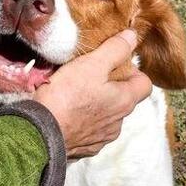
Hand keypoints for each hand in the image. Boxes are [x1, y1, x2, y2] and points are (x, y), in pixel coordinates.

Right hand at [33, 29, 152, 157]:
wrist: (40, 133)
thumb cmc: (67, 97)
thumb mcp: (92, 64)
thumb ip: (114, 49)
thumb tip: (132, 37)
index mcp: (124, 101)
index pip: (145, 84)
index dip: (134, 71)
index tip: (115, 65)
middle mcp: (118, 123)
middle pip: (124, 100)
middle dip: (112, 88)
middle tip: (91, 76)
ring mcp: (102, 138)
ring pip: (107, 117)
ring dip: (97, 106)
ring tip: (75, 96)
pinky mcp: (85, 148)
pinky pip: (89, 132)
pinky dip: (82, 122)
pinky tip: (67, 114)